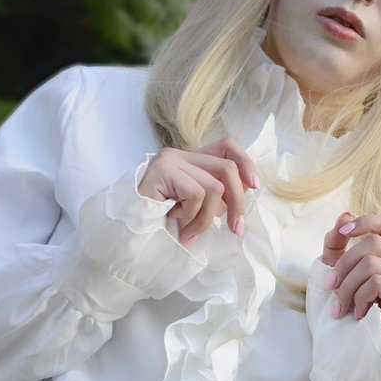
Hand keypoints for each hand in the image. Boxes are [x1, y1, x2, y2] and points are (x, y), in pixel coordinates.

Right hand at [138, 138, 259, 246]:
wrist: (125, 233)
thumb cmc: (158, 224)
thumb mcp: (194, 208)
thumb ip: (216, 196)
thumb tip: (249, 190)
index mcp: (189, 160)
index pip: (226, 147)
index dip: (246, 163)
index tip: (255, 187)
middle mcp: (179, 155)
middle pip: (227, 168)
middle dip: (237, 203)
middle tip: (236, 230)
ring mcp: (170, 160)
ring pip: (214, 187)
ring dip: (207, 219)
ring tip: (189, 233)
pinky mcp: (162, 171)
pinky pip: (196, 194)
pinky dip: (190, 216)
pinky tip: (171, 219)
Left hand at [320, 212, 380, 331]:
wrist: (362, 355)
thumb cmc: (350, 318)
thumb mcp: (337, 277)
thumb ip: (337, 249)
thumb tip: (344, 215)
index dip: (367, 221)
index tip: (343, 231)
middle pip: (373, 243)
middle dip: (343, 265)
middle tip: (330, 289)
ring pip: (371, 262)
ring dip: (348, 287)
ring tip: (343, 309)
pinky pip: (377, 281)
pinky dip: (360, 298)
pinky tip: (361, 315)